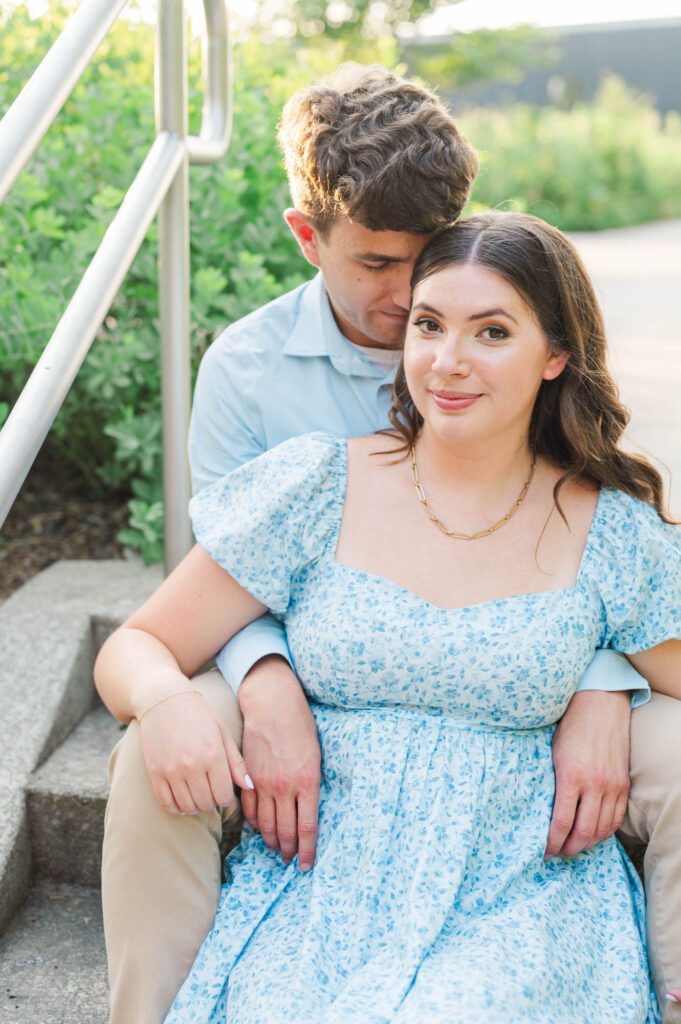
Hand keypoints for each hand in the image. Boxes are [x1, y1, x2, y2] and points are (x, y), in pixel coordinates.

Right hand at [139, 691, 250, 814]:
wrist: (164, 700)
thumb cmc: (199, 715)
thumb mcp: (223, 733)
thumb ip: (237, 762)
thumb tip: (249, 786)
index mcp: (213, 755)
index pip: (224, 796)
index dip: (226, 798)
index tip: (223, 790)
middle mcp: (192, 766)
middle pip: (206, 804)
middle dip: (211, 802)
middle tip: (210, 791)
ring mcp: (171, 771)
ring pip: (187, 807)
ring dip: (195, 806)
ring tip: (197, 794)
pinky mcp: (155, 773)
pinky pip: (167, 804)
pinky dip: (176, 808)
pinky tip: (182, 798)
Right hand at [239, 656, 320, 870]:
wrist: (272, 705)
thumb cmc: (300, 726)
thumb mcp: (317, 755)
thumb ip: (312, 783)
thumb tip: (310, 807)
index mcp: (307, 782)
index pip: (307, 828)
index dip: (307, 851)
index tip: (306, 865)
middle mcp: (285, 787)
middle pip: (286, 831)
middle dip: (289, 850)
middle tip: (290, 859)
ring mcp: (263, 783)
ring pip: (266, 824)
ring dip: (272, 840)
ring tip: (277, 848)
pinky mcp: (247, 777)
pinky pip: (249, 809)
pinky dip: (255, 823)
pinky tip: (260, 829)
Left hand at [546, 690, 630, 858]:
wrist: (599, 707)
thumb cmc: (570, 728)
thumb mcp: (552, 753)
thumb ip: (551, 782)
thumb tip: (542, 810)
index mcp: (570, 777)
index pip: (561, 823)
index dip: (551, 842)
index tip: (543, 850)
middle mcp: (594, 785)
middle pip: (583, 833)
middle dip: (568, 848)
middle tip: (557, 852)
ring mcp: (611, 786)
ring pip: (602, 830)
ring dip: (587, 844)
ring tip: (574, 847)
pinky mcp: (622, 785)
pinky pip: (616, 819)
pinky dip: (605, 832)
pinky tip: (593, 835)